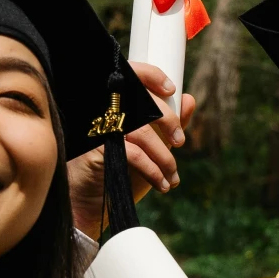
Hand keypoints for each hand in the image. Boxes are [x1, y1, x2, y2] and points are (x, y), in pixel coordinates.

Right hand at [66, 63, 196, 234]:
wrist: (89, 202)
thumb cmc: (117, 171)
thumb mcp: (148, 145)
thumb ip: (167, 123)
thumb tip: (188, 100)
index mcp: (114, 105)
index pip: (131, 75)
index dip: (151, 75)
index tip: (171, 90)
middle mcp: (104, 112)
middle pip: (143, 103)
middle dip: (169, 122)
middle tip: (180, 142)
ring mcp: (99, 128)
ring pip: (143, 132)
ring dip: (164, 157)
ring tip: (172, 176)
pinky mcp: (98, 149)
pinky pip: (134, 154)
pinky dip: (153, 170)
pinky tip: (162, 184)